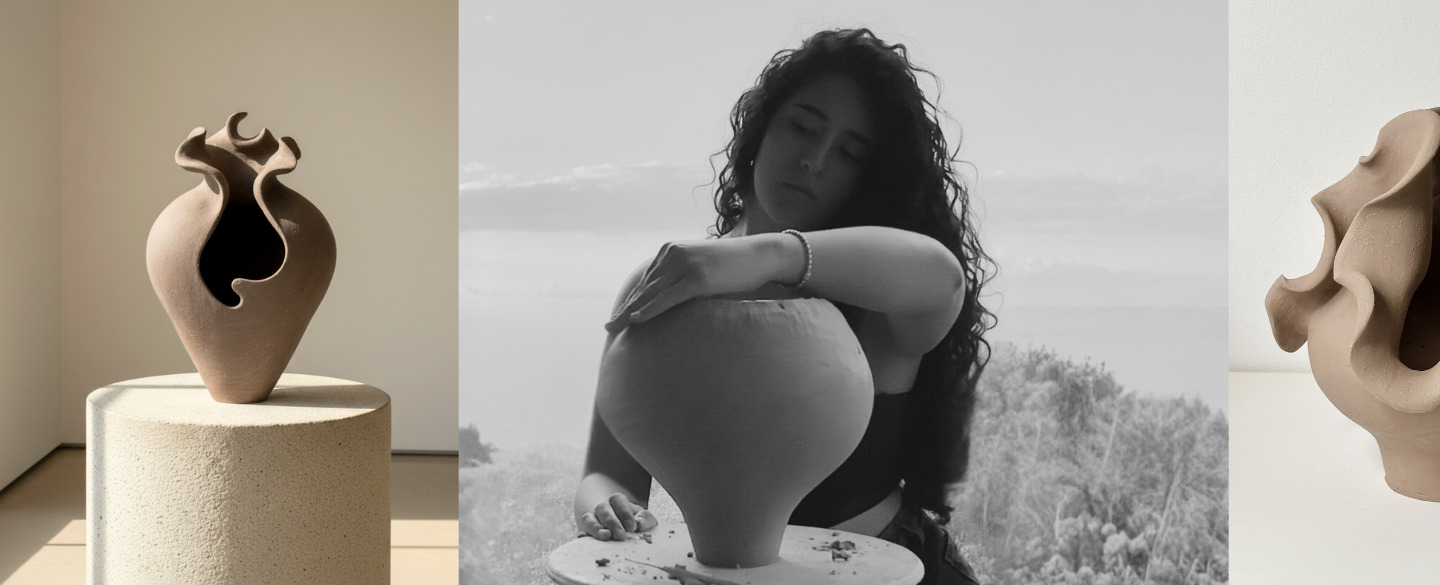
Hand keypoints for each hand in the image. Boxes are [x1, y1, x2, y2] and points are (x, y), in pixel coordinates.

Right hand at [578, 493, 657, 539]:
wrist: (628, 536)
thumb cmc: (637, 526)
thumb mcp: (645, 519)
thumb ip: (645, 519)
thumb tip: (639, 523)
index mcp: (618, 502)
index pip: (617, 500)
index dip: (624, 513)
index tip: (633, 527)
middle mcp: (603, 509)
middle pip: (602, 508)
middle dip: (612, 522)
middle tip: (621, 536)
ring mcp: (593, 521)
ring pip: (588, 518)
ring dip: (596, 527)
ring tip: (606, 536)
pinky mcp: (587, 535)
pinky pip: (581, 533)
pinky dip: (583, 536)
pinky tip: (586, 539)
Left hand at [605, 238, 781, 332]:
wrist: (759, 255)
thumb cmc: (733, 266)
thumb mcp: (702, 269)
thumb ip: (683, 279)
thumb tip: (670, 299)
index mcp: (671, 251)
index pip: (645, 281)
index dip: (630, 301)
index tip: (617, 317)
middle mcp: (673, 255)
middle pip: (643, 288)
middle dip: (625, 310)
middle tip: (608, 328)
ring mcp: (684, 265)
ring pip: (650, 294)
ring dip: (631, 313)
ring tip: (615, 329)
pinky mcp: (697, 278)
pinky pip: (667, 298)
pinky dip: (650, 310)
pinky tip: (636, 320)